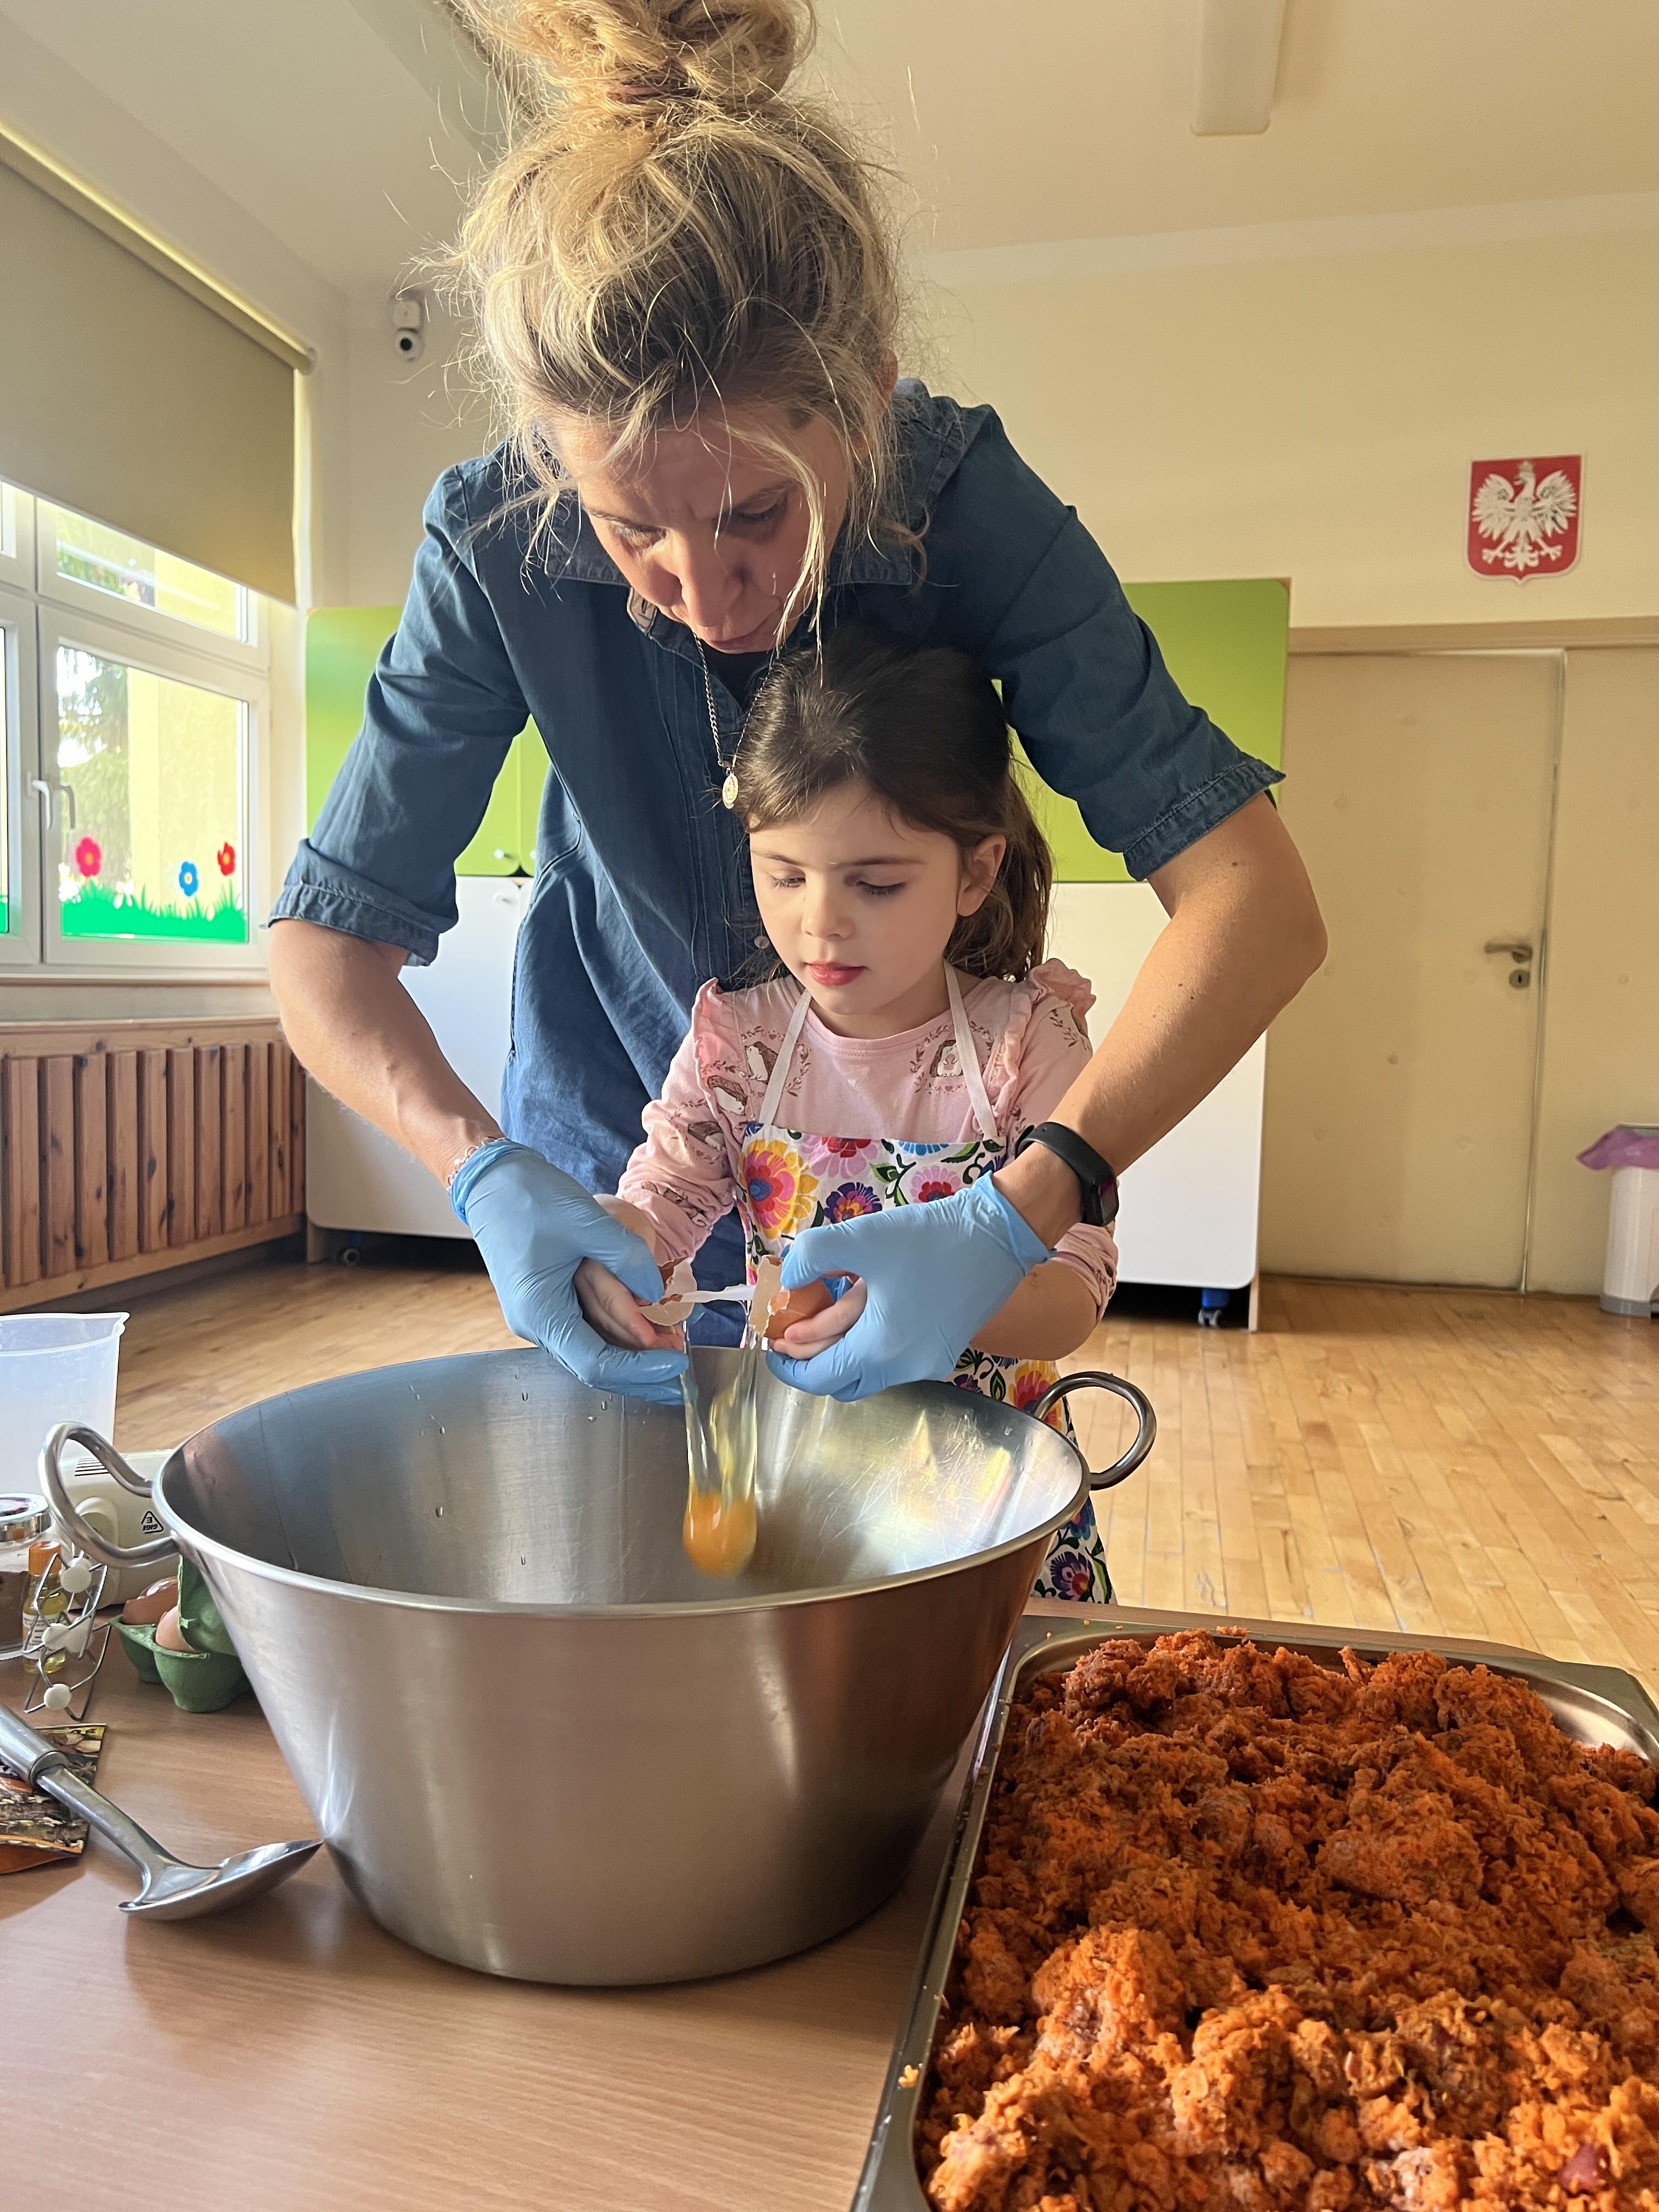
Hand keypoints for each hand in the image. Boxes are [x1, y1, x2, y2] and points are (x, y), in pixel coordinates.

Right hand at [450, 1140, 686, 1401]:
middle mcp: (535, 1325)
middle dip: (640, 1370)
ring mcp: (538, 1316)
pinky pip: (583, 1332)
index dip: (641, 1368)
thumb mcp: (587, 1221)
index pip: (596, 1363)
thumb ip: (627, 1259)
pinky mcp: (544, 1303)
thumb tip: (657, 1293)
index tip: (678, 1361)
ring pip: (590, 1351)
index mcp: (540, 1312)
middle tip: (682, 1367)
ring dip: (630, 1355)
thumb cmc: (530, 1197)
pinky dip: (615, 1336)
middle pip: (593, 1367)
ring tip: (671, 1348)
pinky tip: (644, 1331)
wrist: (492, 1181)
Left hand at [765, 1177, 1047, 1400]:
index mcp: (880, 1351)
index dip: (788, 1365)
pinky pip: (892, 1356)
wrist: (997, 1234)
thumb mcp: (861, 1239)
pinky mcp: (942, 1348)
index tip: (770, 1343)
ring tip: (827, 1307)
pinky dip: (869, 1340)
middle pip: (842, 1381)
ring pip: (869, 1369)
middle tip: (793, 1327)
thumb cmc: (929, 1239)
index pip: (820, 1378)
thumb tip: (787, 1277)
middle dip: (813, 1358)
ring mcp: (928, 1362)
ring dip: (842, 1346)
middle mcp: (905, 1368)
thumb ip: (811, 1256)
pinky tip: (865, 1303)